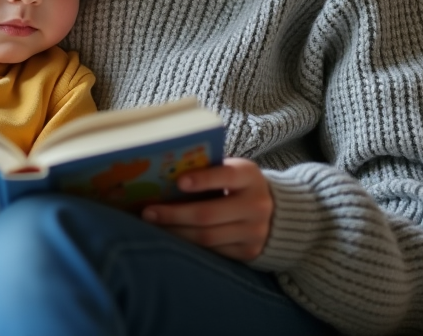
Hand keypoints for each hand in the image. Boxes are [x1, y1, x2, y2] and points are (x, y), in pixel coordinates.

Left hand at [141, 157, 272, 261]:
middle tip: (148, 212)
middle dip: (174, 214)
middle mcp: (256, 205)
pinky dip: (189, 246)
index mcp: (250, 176)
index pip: (225, 177)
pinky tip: (172, 238)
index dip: (202, 180)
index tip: (178, 182)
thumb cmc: (238, 185)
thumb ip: (207, 171)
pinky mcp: (248, 252)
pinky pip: (213, 251)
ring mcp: (254, 232)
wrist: (274, 211)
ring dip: (176, 233)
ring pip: (207, 237)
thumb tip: (164, 176)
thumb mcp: (232, 170)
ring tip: (154, 226)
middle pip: (208, 214)